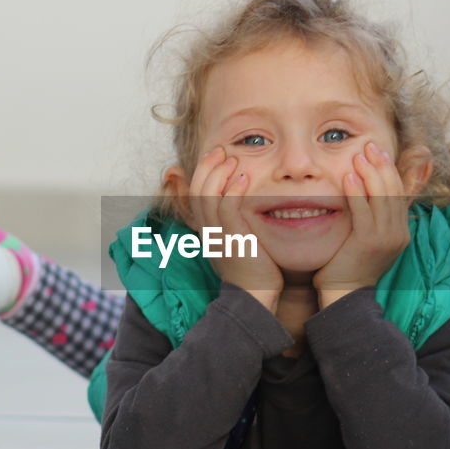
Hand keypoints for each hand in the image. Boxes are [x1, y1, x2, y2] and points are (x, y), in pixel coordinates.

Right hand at [187, 146, 282, 311]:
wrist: (254, 298)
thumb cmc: (253, 271)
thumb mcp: (239, 243)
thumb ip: (237, 223)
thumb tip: (245, 203)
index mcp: (207, 230)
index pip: (195, 194)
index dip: (203, 171)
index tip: (216, 156)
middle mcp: (207, 231)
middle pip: (196, 189)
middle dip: (207, 166)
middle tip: (221, 150)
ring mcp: (218, 235)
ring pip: (207, 195)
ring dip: (219, 173)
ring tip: (232, 157)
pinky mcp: (233, 239)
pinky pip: (227, 208)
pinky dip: (233, 189)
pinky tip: (244, 177)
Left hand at [313, 142, 411, 307]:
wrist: (344, 295)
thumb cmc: (349, 265)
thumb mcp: (366, 237)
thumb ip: (369, 215)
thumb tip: (363, 190)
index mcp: (400, 231)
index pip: (400, 192)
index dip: (389, 169)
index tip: (378, 151)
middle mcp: (398, 233)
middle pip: (393, 190)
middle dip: (381, 165)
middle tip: (369, 146)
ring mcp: (386, 238)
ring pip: (382, 197)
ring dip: (370, 173)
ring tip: (359, 155)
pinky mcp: (369, 242)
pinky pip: (363, 211)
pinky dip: (356, 192)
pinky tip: (347, 177)